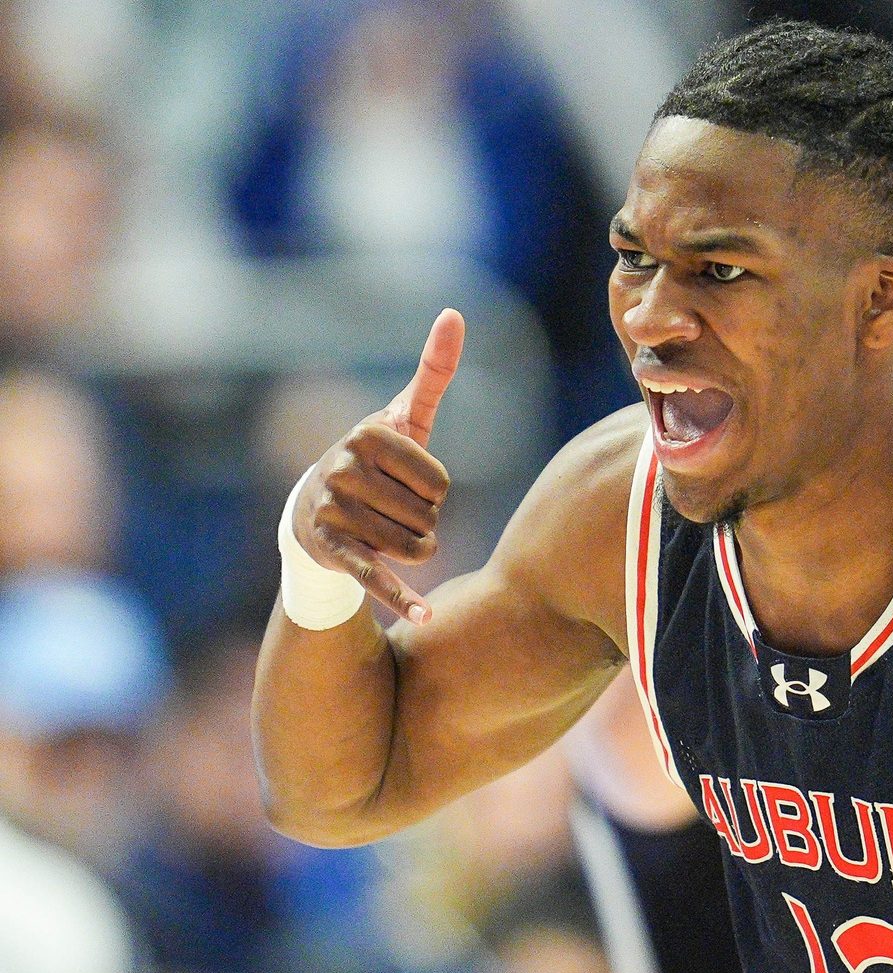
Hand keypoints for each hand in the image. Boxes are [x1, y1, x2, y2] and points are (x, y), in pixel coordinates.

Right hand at [293, 309, 463, 623]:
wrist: (312, 523)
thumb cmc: (374, 466)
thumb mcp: (405, 420)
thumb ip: (432, 372)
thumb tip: (455, 313)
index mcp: (368, 432)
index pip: (440, 481)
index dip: (434, 491)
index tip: (404, 483)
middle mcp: (342, 467)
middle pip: (430, 514)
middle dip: (423, 521)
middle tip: (389, 512)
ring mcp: (332, 511)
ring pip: (418, 547)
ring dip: (414, 551)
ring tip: (382, 536)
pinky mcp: (331, 552)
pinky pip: (376, 576)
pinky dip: (402, 598)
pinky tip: (427, 614)